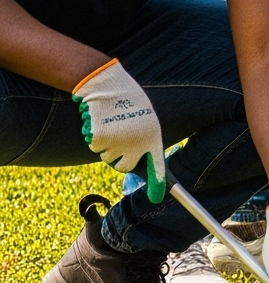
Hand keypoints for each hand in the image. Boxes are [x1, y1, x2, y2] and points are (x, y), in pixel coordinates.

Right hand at [71, 61, 165, 202]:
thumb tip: (139, 160)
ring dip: (106, 145)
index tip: (159, 198)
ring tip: (112, 123)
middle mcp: (138, 142)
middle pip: (124, 167)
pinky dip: (94, 137)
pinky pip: (95, 147)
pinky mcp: (100, 139)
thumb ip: (144, 139)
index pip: (158, 165)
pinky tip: (100, 120)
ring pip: (107, 157)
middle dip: (119, 158)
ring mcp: (119, 142)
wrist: (107, 84)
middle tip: (119, 138)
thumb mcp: (144, 118)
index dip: (159, 183)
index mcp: (153, 136)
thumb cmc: (126, 100)